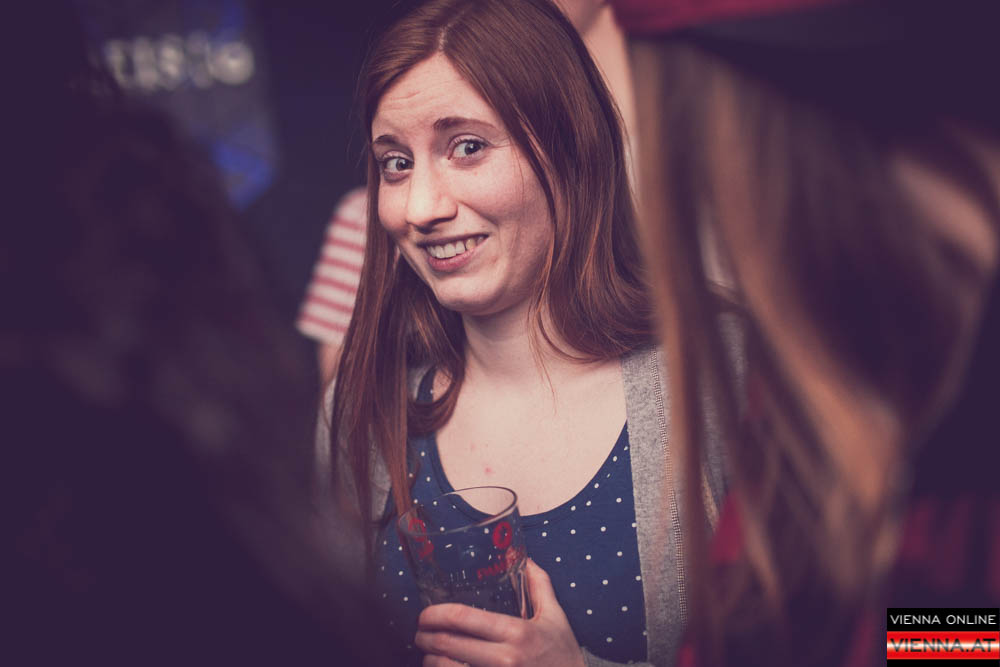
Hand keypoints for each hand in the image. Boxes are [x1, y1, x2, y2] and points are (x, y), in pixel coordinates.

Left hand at [415, 559, 584, 666]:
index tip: (424, 614)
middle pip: (448, 645)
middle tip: (419, 633)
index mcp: (517, 632)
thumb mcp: (555, 617)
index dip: (436, 615)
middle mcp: (505, 658)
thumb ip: (540, 586)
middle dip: (424, 638)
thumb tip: (527, 559)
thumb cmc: (563, 654)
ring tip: (428, 655)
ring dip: (429, 662)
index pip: (464, 618)